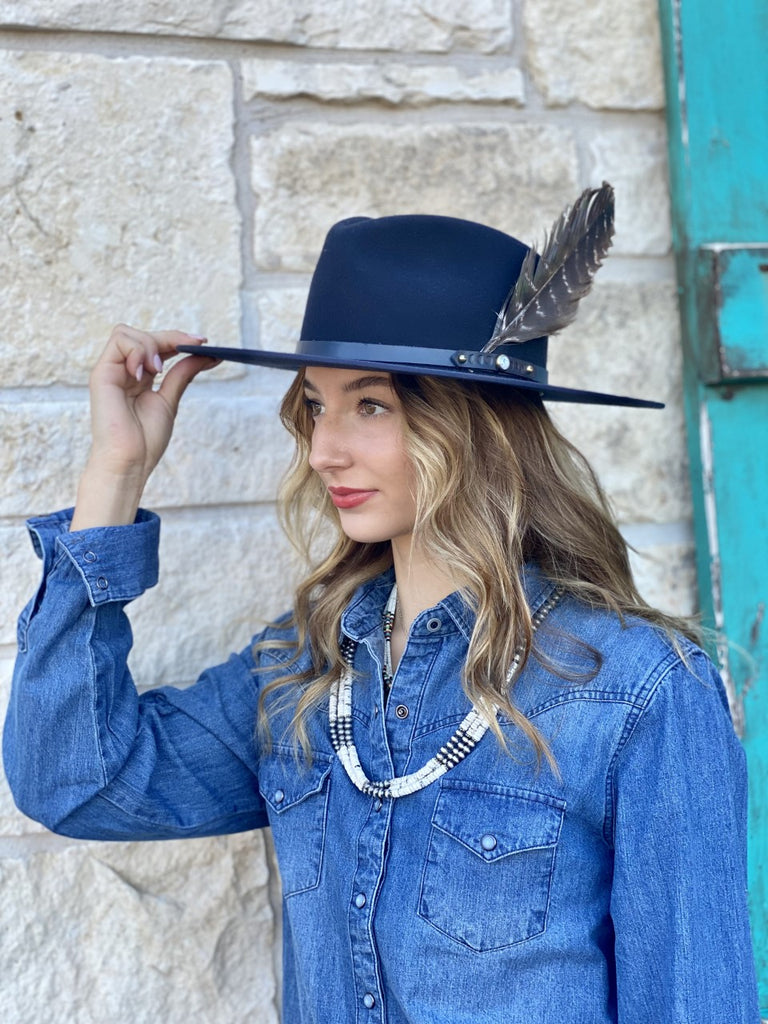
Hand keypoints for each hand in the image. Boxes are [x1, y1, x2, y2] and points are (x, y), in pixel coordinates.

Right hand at [71, 325, 218, 529]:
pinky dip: (137, 350)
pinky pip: (119, 342)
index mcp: (138, 377)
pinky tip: (144, 372)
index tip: (203, 342)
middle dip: (170, 338)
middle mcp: (123, 371)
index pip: (156, 346)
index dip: (178, 339)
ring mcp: (111, 371)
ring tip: (158, 370)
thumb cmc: (145, 440)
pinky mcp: (102, 374)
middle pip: (143, 335)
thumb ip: (182, 374)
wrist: (130, 462)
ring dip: (151, 345)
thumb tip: (205, 354)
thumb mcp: (170, 400)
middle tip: (194, 347)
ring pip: (128, 333)